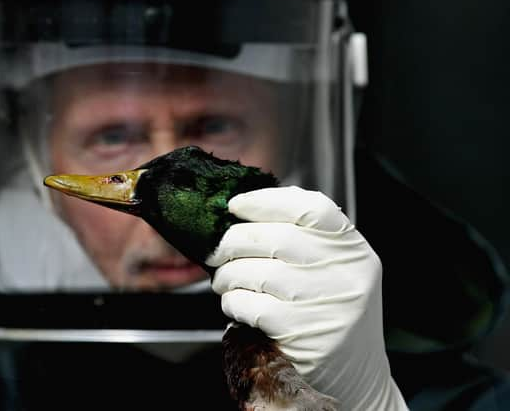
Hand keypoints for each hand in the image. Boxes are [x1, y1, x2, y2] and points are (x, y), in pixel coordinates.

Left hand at [207, 186, 407, 409]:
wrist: (356, 374)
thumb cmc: (330, 312)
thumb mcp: (334, 269)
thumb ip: (303, 240)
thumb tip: (244, 214)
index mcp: (352, 249)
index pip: (311, 207)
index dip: (266, 200)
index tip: (236, 204)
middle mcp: (347, 273)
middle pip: (277, 237)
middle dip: (234, 240)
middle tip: (218, 250)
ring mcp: (328, 305)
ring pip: (259, 272)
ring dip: (228, 275)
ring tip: (223, 281)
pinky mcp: (305, 334)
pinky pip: (253, 306)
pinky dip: (233, 302)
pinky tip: (233, 304)